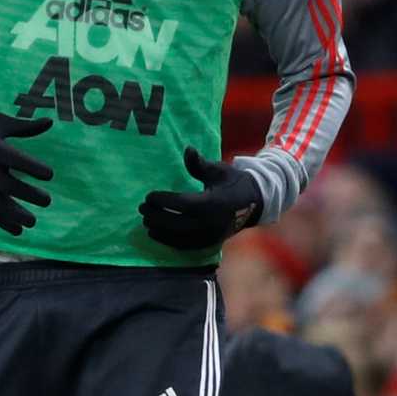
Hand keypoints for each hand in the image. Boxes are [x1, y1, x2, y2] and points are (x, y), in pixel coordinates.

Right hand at [0, 114, 54, 235]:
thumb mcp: (0, 123)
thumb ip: (25, 126)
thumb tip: (50, 122)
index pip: (17, 160)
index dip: (33, 168)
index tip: (50, 174)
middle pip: (10, 186)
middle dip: (30, 195)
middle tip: (47, 200)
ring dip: (16, 215)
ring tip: (33, 221)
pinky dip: (2, 223)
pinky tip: (18, 231)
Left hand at [138, 147, 262, 249]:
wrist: (255, 203)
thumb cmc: (233, 183)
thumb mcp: (218, 170)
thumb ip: (199, 164)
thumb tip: (187, 149)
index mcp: (212, 203)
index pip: (181, 204)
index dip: (163, 201)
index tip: (148, 196)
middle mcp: (210, 222)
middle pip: (176, 223)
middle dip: (156, 216)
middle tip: (141, 209)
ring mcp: (210, 236)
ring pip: (179, 237)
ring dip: (159, 231)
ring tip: (145, 221)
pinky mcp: (210, 244)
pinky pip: (185, 246)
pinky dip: (168, 242)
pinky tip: (155, 234)